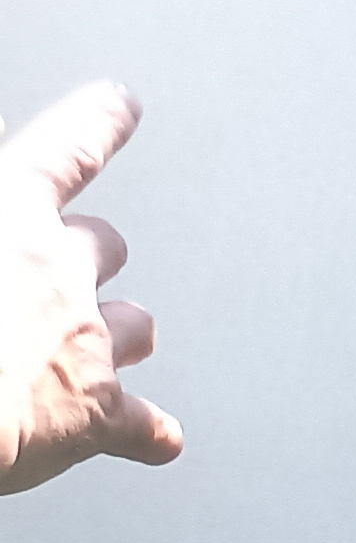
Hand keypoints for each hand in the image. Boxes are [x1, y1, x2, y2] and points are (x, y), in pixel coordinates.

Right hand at [2, 83, 182, 495]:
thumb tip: (6, 181)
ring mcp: (83, 342)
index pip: (64, 148)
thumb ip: (3, 207)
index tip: (120, 104)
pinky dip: (148, 431)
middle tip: (63, 269)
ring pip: (136, 324)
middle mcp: (58, 270)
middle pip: (102, 245)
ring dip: (121, 329)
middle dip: (88, 254)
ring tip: (101, 340)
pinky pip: (143, 423)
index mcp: (9, 212)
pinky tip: (154, 439)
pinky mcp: (94, 414)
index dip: (95, 122)